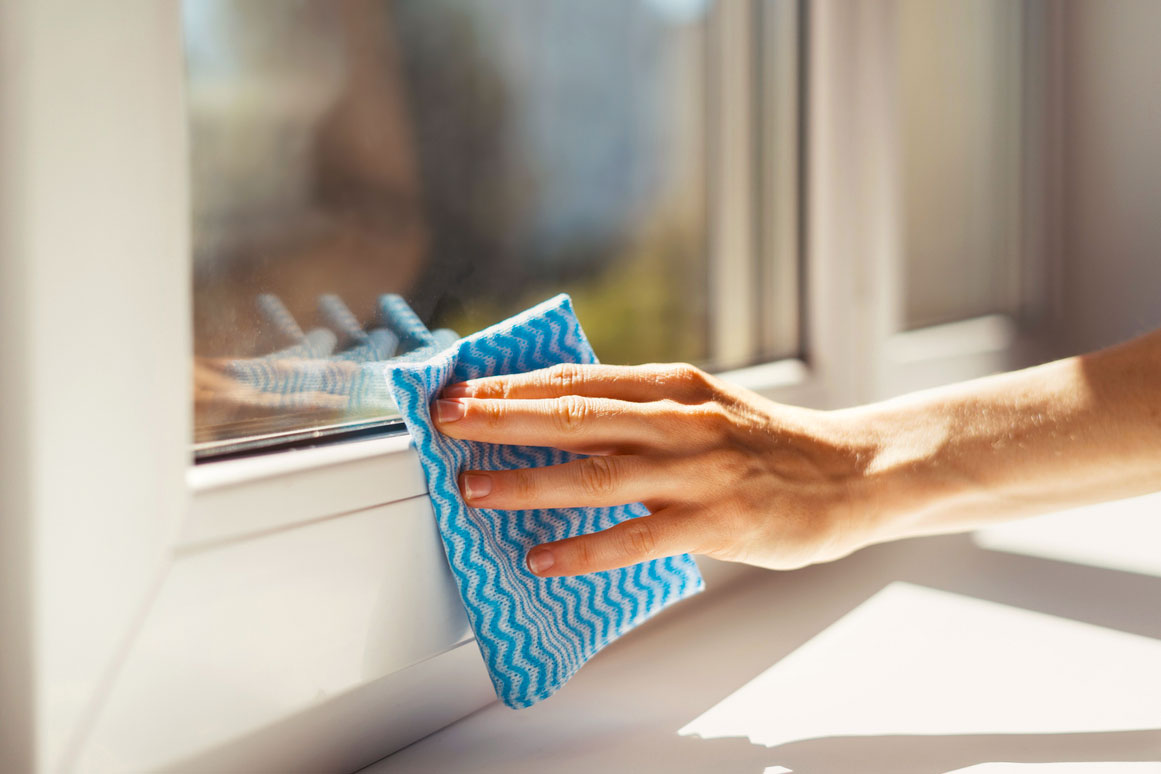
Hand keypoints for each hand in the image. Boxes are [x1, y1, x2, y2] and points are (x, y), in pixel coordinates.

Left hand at [431, 363, 884, 576]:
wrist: (851, 472)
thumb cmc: (767, 443)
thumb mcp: (704, 404)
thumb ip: (642, 408)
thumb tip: (564, 414)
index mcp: (672, 385)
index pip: (577, 379)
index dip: (512, 384)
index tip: (460, 387)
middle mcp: (679, 419)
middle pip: (573, 414)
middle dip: (499, 417)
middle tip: (442, 420)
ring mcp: (696, 470)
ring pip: (593, 472)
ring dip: (525, 480)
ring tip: (470, 487)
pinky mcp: (714, 521)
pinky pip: (634, 537)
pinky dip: (582, 548)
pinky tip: (541, 558)